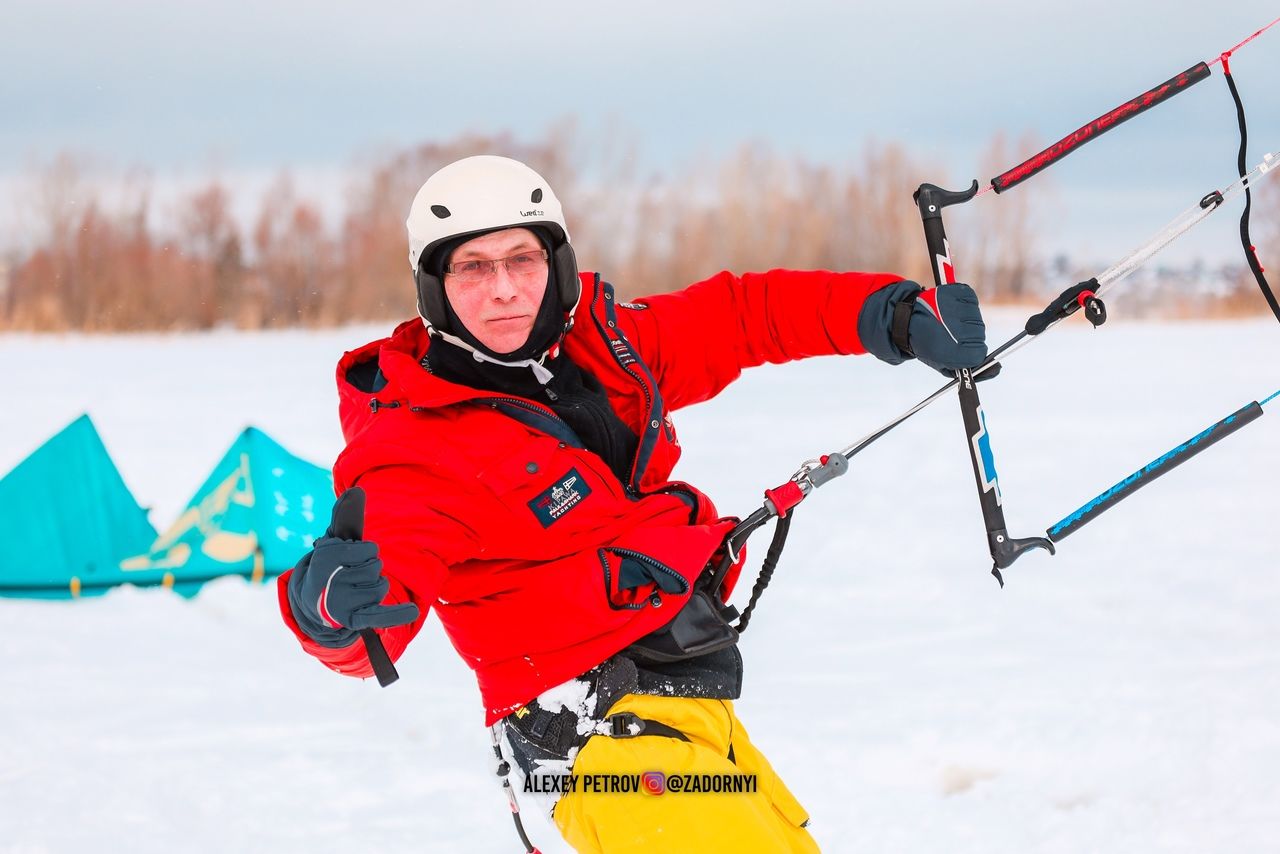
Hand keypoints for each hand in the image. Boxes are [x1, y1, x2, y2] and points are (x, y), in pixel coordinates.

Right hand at [286, 487, 419, 647]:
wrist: (313, 601)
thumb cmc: (331, 566)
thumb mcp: (334, 540)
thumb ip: (345, 516)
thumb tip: (355, 491)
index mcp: (328, 556)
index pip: (369, 549)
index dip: (366, 551)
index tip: (352, 556)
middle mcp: (333, 580)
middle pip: (376, 566)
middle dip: (369, 568)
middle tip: (352, 574)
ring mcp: (342, 601)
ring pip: (381, 587)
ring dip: (375, 587)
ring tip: (356, 590)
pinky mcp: (353, 618)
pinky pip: (379, 615)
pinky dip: (397, 615)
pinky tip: (411, 611)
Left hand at [859, 279, 987, 374]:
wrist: (908, 319)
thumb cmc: (929, 344)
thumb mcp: (945, 365)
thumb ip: (972, 371)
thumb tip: (997, 369)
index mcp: (950, 350)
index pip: (979, 353)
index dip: (969, 353)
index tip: (957, 349)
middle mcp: (955, 328)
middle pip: (979, 335)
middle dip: (968, 337)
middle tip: (949, 334)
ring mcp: (957, 308)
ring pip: (977, 319)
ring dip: (967, 321)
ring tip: (948, 322)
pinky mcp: (958, 292)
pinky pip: (972, 301)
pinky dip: (965, 305)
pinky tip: (951, 310)